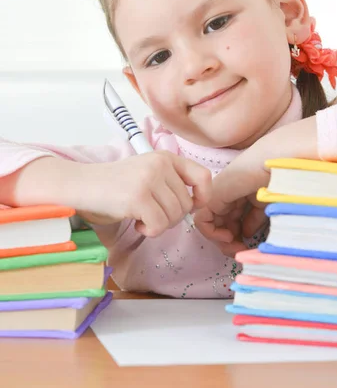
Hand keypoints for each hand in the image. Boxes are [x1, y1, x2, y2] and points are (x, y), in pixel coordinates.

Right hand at [62, 151, 211, 236]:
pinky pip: (159, 225)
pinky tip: (136, 222)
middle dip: (172, 217)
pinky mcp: (138, 197)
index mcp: (166, 157)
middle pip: (187, 204)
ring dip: (159, 225)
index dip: (203, 196)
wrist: (82, 185)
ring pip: (175, 216)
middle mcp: (160, 164)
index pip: (203, 176)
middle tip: (151, 215)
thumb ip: (171, 182)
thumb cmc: (116, 185)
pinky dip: (149, 230)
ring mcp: (149, 179)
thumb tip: (197, 204)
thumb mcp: (148, 173)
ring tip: (141, 217)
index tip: (191, 206)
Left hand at [194, 150, 269, 255]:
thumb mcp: (266, 205)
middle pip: (219, 225)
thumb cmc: (276, 181)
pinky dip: (212, 233)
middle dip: (229, 243)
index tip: (248, 246)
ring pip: (210, 225)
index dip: (237, 237)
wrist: (274, 164)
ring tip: (237, 248)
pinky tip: (228, 237)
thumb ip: (254, 220)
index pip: (230, 221)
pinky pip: (202, 220)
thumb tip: (245, 233)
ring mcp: (217, 196)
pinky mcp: (211, 197)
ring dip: (222, 242)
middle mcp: (225, 196)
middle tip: (241, 252)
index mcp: (238, 196)